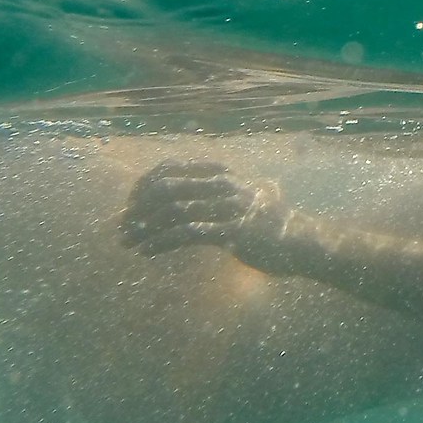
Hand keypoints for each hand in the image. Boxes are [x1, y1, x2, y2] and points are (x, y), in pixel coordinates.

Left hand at [120, 160, 295, 272]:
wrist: (299, 240)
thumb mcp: (243, 193)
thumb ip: (217, 188)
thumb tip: (187, 188)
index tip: (129, 206)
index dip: (144, 188)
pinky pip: (186, 234)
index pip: (171, 170)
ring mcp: (227, 207)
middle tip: (122, 227)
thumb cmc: (267, 220)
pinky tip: (147, 251)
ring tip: (128, 242)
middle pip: (166, 190)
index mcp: (221, 173)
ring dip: (144, 229)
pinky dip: (161, 242)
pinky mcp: (231, 232)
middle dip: (139, 209)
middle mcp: (222, 185)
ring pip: (172, 212)